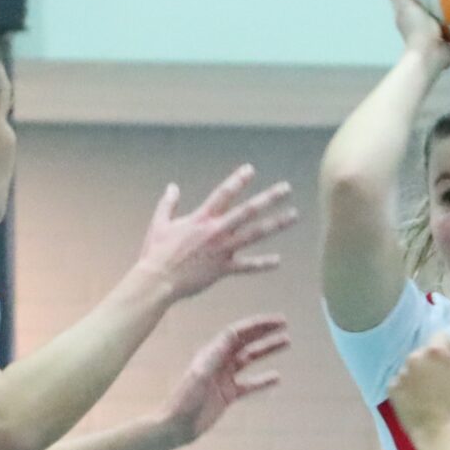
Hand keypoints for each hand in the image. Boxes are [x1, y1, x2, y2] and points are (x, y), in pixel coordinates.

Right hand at [134, 166, 299, 303]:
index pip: (224, 194)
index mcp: (201, 218)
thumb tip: (172, 187)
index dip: (238, 180)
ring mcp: (222, 250)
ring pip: (254, 234)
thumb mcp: (160, 223)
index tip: (251, 169)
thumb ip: (168, 203)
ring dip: (275, 224)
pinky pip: (247, 266)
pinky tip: (278, 261)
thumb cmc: (156, 252)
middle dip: (268, 198)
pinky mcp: (222, 269)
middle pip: (247, 211)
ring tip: (294, 215)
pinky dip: (262, 264)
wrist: (157, 280)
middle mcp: (216, 231)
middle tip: (286, 188)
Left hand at [162, 315, 292, 445]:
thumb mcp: (200, 375)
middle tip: (284, 323)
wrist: (176, 427)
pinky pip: (250, 384)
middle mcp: (218, 362)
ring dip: (267, 350)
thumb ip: (216, 355)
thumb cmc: (184, 401)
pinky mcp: (228, 395)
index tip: (275, 321)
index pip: (237, 333)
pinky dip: (263, 380)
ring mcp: (224, 378)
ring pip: (250, 359)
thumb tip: (231, 334)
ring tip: (286, 341)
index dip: (256, 325)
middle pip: (245, 341)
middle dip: (264, 331)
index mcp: (211, 354)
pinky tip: (277, 377)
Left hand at [389, 322, 449, 440]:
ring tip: (429, 393)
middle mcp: (413, 357)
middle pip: (425, 352)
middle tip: (442, 382)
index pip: (442, 336)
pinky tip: (417, 399)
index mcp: (433, 350)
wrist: (437, 430)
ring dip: (419, 374)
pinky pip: (400, 382)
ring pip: (412, 367)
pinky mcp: (391, 389)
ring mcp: (400, 373)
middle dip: (433, 362)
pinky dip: (407, 387)